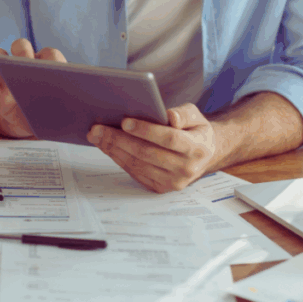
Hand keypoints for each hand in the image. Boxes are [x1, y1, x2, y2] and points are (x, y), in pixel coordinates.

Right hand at [0, 38, 67, 137]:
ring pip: (0, 56)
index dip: (49, 58)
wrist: (32, 125)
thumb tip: (83, 116)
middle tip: (24, 61)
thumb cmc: (52, 114)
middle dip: (22, 51)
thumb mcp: (63, 114)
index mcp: (49, 67)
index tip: (50, 66)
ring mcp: (7, 75)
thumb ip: (69, 109)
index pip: (50, 54)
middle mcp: (26, 65)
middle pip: (21, 47)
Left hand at [86, 103, 217, 192]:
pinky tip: (107, 146)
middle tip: (98, 128)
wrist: (206, 155)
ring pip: (137, 165)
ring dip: (113, 150)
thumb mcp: (196, 116)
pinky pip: (135, 173)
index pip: (169, 139)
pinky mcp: (161, 188)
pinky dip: (119, 159)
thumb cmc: (195, 131)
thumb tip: (169, 116)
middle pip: (147, 153)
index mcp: (197, 148)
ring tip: (97, 135)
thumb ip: (183, 113)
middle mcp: (186, 168)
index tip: (125, 121)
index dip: (146, 130)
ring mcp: (173, 182)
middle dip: (119, 139)